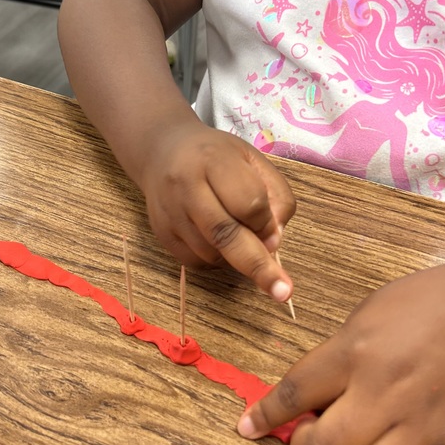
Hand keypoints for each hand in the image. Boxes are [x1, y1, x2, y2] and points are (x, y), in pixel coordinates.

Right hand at [139, 120, 295, 299]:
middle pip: (226, 235)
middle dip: (258, 266)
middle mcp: (186, 187)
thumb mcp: (253, 161)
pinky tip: (218, 240)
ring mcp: (171, 214)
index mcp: (213, 161)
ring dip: (236, 257)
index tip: (272, 229)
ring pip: (212, 253)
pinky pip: (197, 262)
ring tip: (239, 235)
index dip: (265, 222)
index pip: (248, 203)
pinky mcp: (162, 235)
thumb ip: (274, 196)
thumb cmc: (216, 156)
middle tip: (282, 292)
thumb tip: (273, 243)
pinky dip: (217, 260)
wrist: (161, 152)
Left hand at [238, 251, 444, 444]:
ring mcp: (423, 423)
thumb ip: (329, 361)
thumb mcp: (362, 317)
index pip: (296, 393)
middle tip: (307, 437)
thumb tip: (299, 403)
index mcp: (357, 351)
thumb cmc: (423, 305)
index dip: (264, 415)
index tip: (248, 427)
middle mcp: (388, 391)